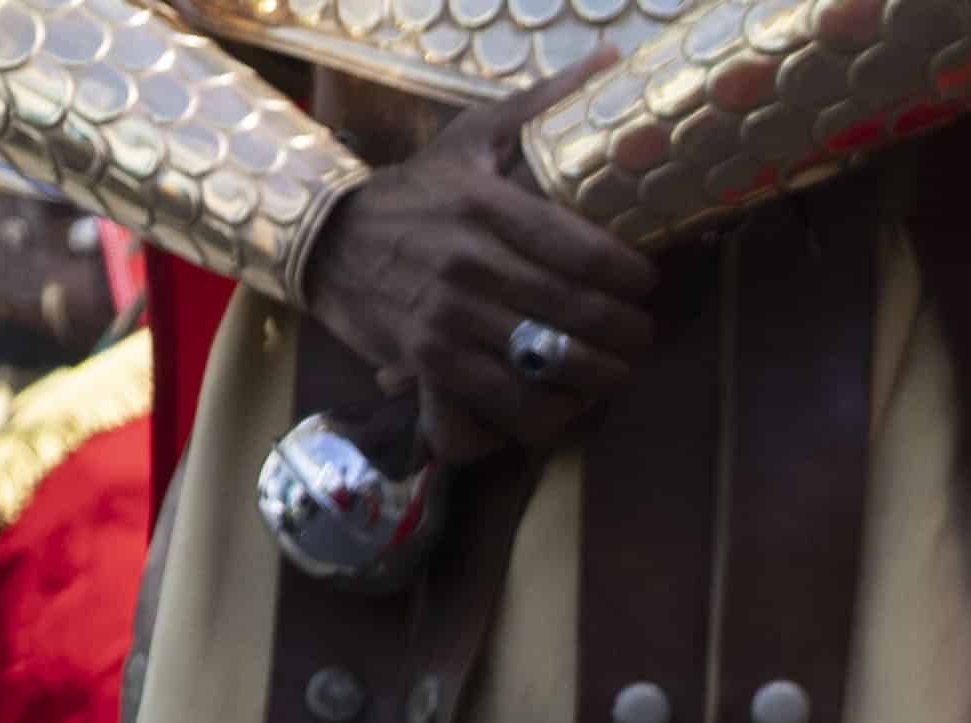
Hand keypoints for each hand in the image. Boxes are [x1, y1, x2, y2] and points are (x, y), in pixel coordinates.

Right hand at [299, 79, 653, 463]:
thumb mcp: (469, 136)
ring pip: (552, 362)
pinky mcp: (430, 360)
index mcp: (484, 203)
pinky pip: (511, 402)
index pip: (585, 251)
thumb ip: (541, 103)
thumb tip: (612, 62)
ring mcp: (448, 314)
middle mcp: (469, 260)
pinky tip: (565, 402)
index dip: (632, 278)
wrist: (325, 241)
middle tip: (638, 335)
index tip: (645, 285)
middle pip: (580, 313)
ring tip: (612, 369)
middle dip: (628, 334)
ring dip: (599, 377)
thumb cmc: (414, 191)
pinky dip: (551, 413)